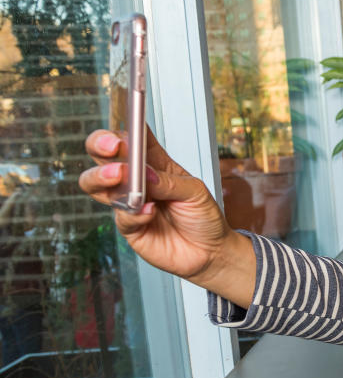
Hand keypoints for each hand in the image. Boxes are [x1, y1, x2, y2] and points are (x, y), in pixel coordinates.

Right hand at [79, 128, 255, 306]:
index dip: (125, 129)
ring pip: (96, 184)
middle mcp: (136, 180)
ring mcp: (128, 203)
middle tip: (112, 147)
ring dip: (103, 177)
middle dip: (100, 146)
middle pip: (103, 156)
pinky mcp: (129, 227)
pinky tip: (149, 213)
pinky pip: (121, 216)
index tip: (124, 125)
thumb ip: (169, 182)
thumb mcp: (195, 192)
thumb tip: (144, 174)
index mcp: (155, 163)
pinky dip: (134, 214)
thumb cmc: (204, 217)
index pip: (133, 138)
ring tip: (119, 176)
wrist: (211, 252)